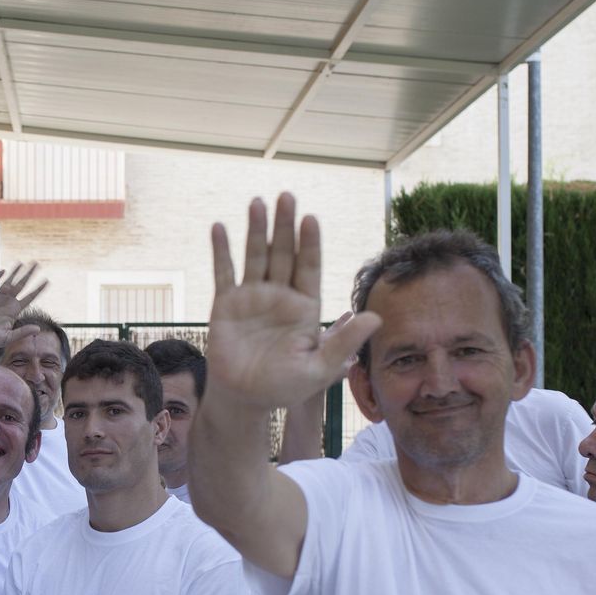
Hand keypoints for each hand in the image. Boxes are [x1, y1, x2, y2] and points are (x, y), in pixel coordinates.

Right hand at [0, 263, 47, 356]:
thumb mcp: (7, 337)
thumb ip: (22, 332)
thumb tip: (38, 329)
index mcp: (14, 311)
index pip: (29, 297)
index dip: (38, 289)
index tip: (47, 281)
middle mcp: (6, 302)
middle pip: (21, 285)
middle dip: (29, 275)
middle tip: (37, 263)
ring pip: (8, 282)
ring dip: (14, 273)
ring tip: (22, 263)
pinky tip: (3, 271)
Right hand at [207, 195, 378, 410]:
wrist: (245, 398)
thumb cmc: (285, 387)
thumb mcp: (319, 368)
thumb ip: (344, 342)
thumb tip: (376, 318)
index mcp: (305, 306)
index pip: (309, 267)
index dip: (310, 243)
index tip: (311, 219)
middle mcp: (280, 294)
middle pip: (284, 253)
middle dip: (285, 226)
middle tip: (287, 196)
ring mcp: (252, 296)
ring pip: (255, 256)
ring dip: (256, 229)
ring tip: (257, 202)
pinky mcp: (226, 304)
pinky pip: (223, 273)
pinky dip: (221, 251)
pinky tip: (219, 227)